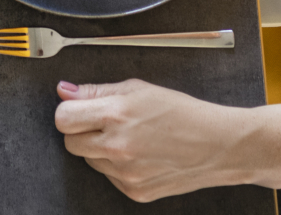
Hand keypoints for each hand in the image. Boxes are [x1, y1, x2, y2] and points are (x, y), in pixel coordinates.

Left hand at [54, 79, 280, 201]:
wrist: (218, 145)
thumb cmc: (183, 112)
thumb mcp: (139, 89)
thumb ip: (97, 91)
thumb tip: (65, 92)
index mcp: (116, 115)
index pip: (63, 118)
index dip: (69, 111)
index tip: (77, 109)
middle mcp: (117, 147)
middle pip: (70, 142)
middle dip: (82, 131)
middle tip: (104, 122)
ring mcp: (125, 173)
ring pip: (90, 160)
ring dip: (100, 149)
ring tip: (130, 137)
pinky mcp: (134, 191)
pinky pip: (109, 176)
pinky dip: (118, 166)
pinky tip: (140, 154)